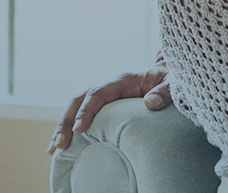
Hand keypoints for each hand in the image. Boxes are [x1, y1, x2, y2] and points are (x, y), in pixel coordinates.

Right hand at [48, 67, 170, 153]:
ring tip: (53, 150)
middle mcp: (109, 87)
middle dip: (66, 121)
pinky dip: (70, 129)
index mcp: (122, 80)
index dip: (86, 111)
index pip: (97, 93)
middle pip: (79, 100)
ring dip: (62, 127)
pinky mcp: (105, 108)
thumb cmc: (173, 81)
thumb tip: (150, 103)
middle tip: (59, 145)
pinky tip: (62, 147)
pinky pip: (82, 116)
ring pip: (76, 108)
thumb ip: (165, 91)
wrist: (170, 78)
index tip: (79, 130)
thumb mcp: (174, 83)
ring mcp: (105, 97)